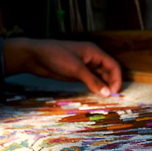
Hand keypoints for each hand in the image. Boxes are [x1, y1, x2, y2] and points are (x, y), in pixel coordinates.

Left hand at [3, 38, 121, 95]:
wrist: (34, 56)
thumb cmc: (55, 56)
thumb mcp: (76, 69)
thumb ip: (92, 81)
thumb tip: (107, 93)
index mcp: (94, 52)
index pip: (113, 65)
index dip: (117, 78)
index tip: (114, 92)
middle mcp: (91, 58)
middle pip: (108, 71)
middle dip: (111, 83)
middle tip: (110, 97)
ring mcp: (84, 65)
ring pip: (100, 76)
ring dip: (103, 86)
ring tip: (104, 98)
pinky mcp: (77, 72)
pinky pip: (90, 80)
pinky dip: (94, 86)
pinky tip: (95, 94)